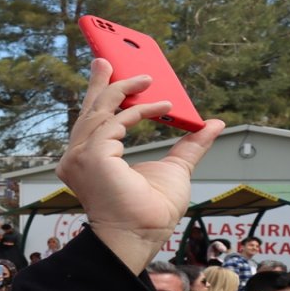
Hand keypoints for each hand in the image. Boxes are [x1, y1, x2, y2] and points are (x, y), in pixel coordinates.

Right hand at [57, 59, 223, 273]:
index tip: (106, 73)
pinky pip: (117, 120)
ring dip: (125, 89)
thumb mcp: (175, 169)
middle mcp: (77, 158)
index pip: (92, 121)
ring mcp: (80, 157)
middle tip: (107, 57)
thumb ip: (189, 145)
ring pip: (101, 110)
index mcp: (88, 161)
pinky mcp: (92, 155)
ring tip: (148, 78)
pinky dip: (142, 110)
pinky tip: (163, 105)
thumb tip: (212, 124)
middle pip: (89, 110)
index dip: (100, 95)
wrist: (142, 233)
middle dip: (100, 82)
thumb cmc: (151, 212)